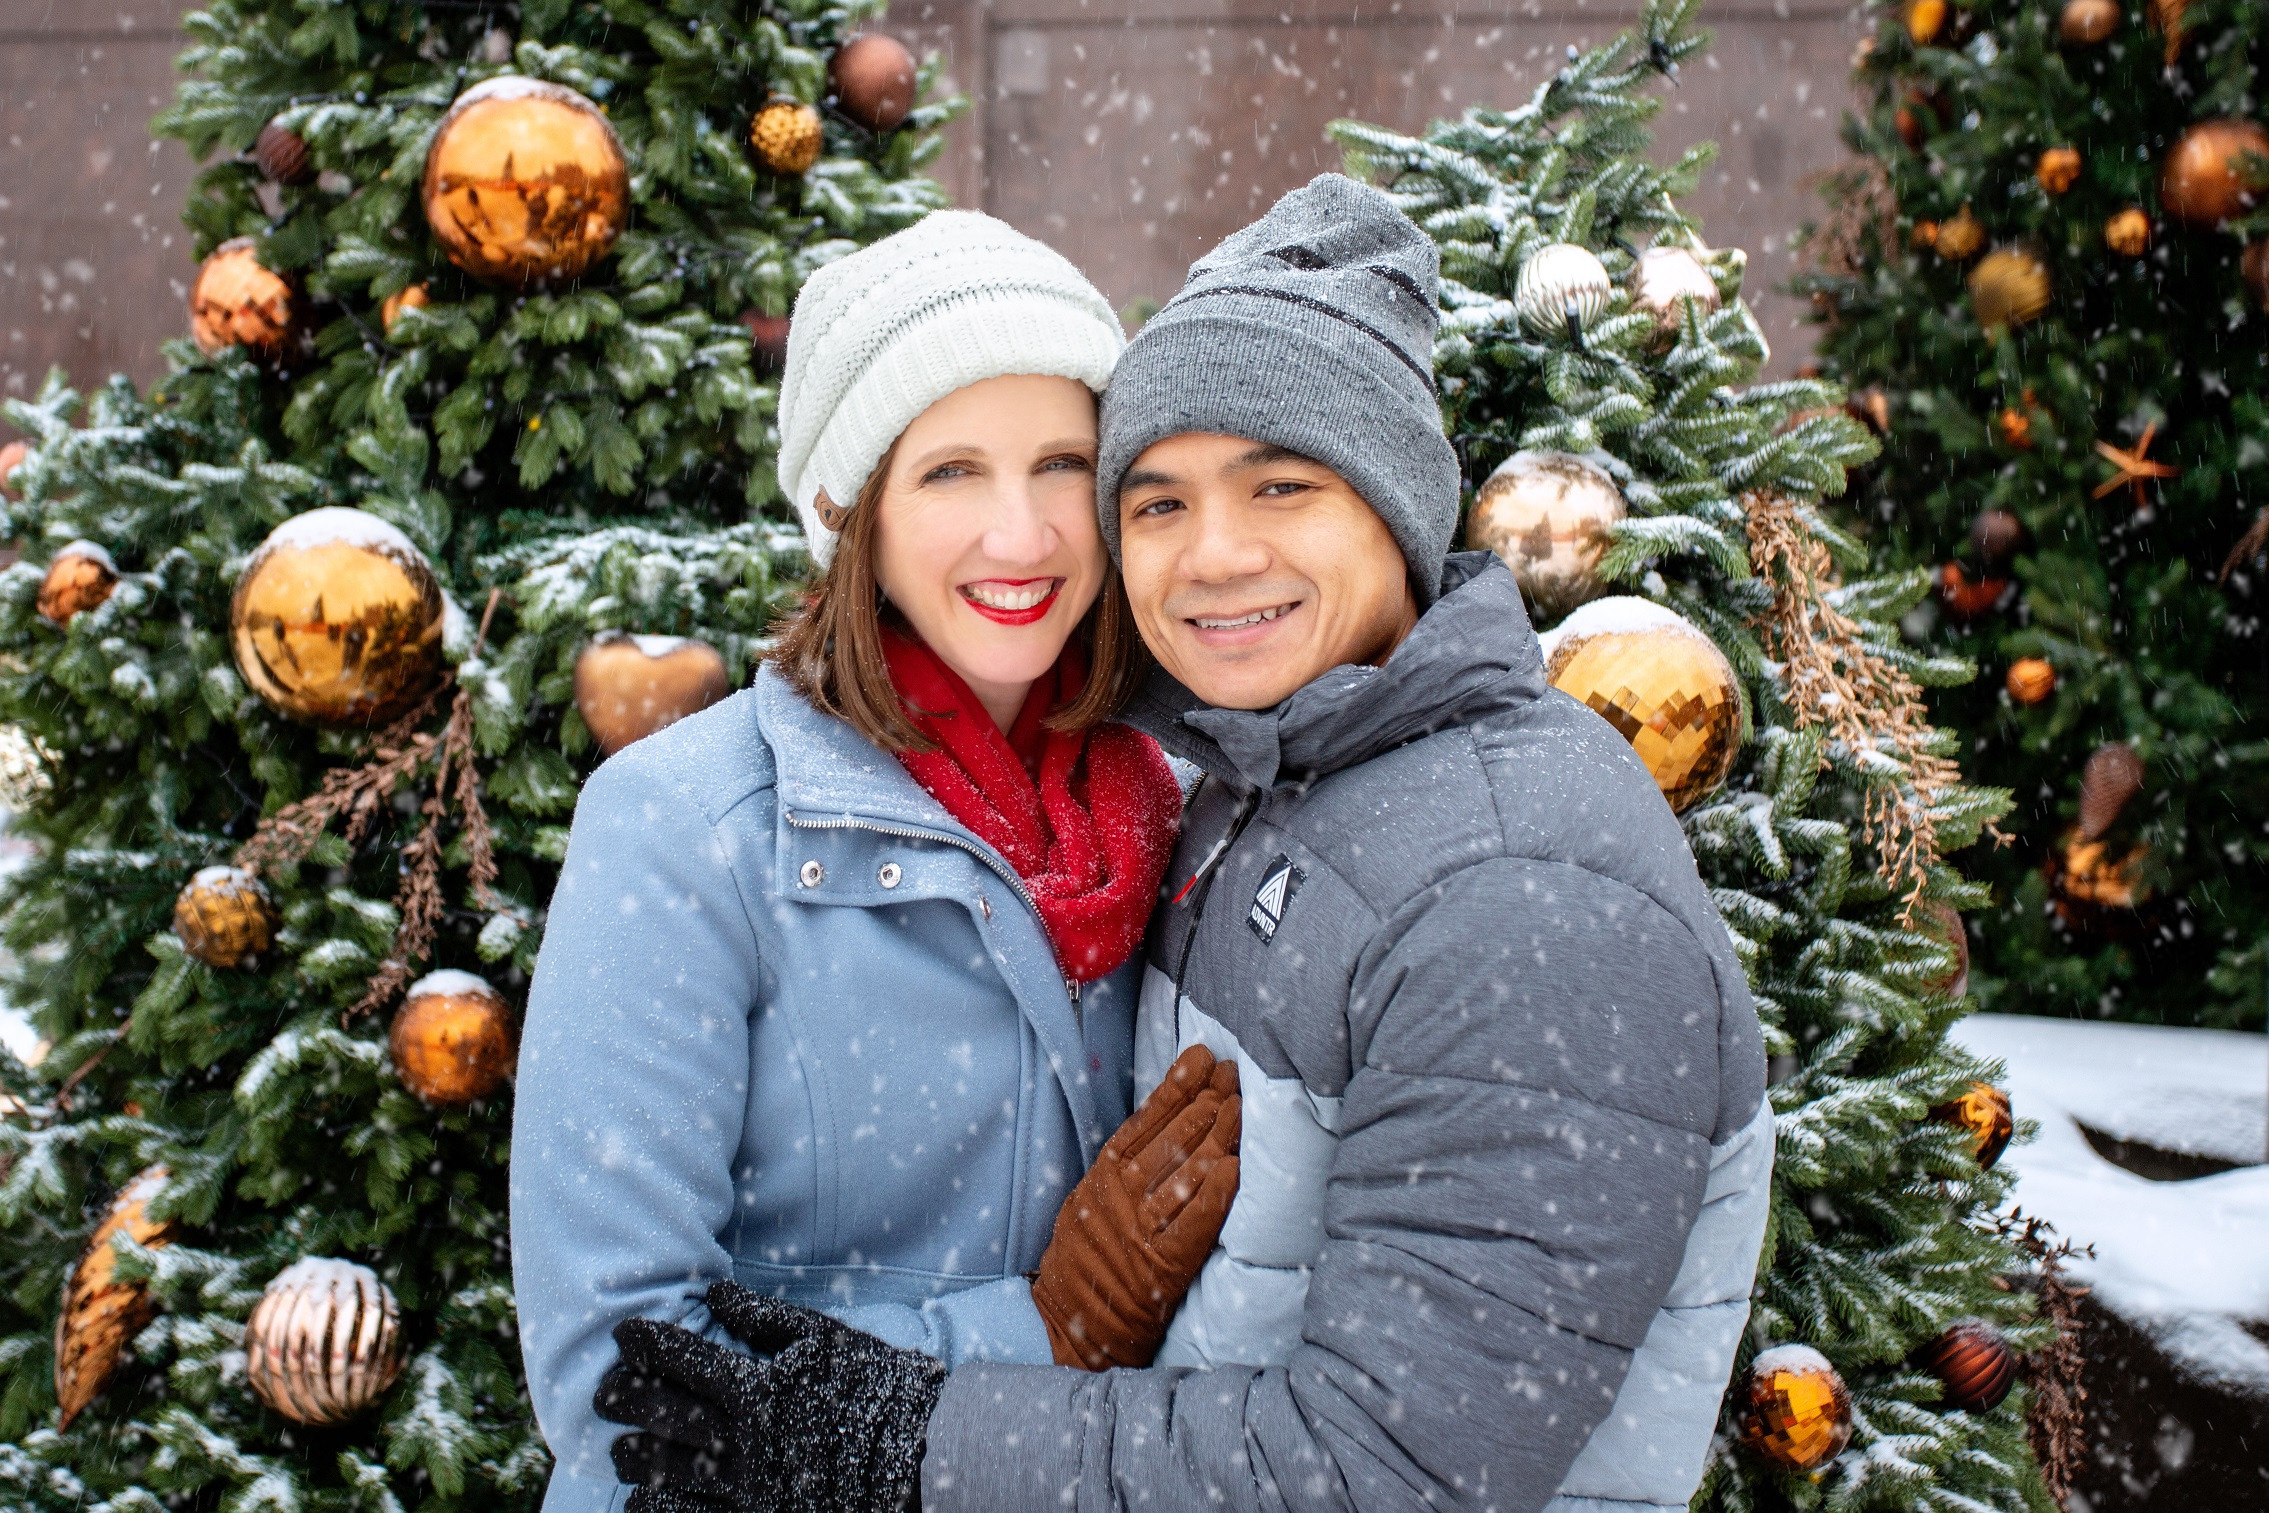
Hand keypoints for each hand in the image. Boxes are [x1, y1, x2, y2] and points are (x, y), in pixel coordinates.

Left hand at [596, 1281, 944, 1512]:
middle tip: (603, 1393)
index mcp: (757, 1386)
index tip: (623, 1336)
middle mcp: (742, 1438)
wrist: (919, 1461)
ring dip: (633, 1456)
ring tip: (619, 1449)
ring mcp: (745, 1487)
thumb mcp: (827, 1340)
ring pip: (665, 1470)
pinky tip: (644, 1500)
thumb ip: (766, 1318)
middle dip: (623, 1399)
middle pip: (660, 1414)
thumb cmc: (876, 1391)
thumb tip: (716, 1294)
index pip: (681, 1358)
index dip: (644, 1344)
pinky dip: (657, 1507)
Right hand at [1029, 1043, 1240, 1369]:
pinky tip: (1233, 1169)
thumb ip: (1123, 1162)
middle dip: (1208, 1102)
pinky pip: (1193, 1224)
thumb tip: (1166, 1116)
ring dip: (1218, 1137)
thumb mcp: (1091, 1196)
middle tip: (1235, 1075)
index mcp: (1104, 1175)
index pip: (1146, 1119)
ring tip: (1243, 1107)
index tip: (1202, 1057)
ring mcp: (1142, 1229)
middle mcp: (1123, 1196)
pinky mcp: (1164, 1265)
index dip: (1176, 1086)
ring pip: (1185, 1173)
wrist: (1071, 1325)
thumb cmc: (1088, 1256)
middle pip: (1172, 1139)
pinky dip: (1213, 1196)